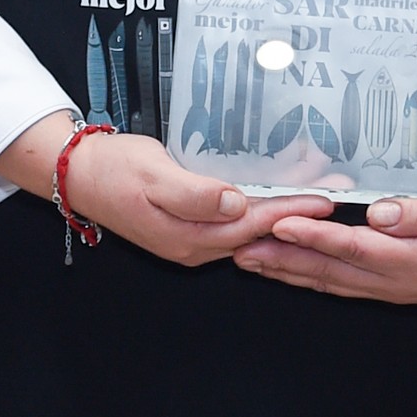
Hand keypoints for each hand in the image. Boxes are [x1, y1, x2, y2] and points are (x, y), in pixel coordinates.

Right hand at [0, 115, 325, 267]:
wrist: (79, 174)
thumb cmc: (114, 169)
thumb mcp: (153, 175)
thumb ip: (194, 193)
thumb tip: (234, 204)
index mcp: (188, 237)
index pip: (253, 225)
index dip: (291, 211)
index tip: (326, 199)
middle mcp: (195, 247)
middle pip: (259, 233)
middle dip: (299, 215)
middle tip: (337, 195)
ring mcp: (193, 241)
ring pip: (249, 231)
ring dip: (284, 214)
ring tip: (319, 193)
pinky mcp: (190, 229)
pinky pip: (235, 224)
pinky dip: (261, 211)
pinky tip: (278, 196)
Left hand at [237, 192, 416, 309]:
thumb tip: (382, 211)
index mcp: (412, 261)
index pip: (354, 247)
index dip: (314, 235)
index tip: (280, 222)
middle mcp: (393, 281)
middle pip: (328, 270)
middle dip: (281, 259)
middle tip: (239, 247)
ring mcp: (389, 289)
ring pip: (328, 282)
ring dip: (285, 272)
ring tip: (247, 260)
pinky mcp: (390, 289)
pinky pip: (340, 286)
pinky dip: (307, 278)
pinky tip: (287, 271)